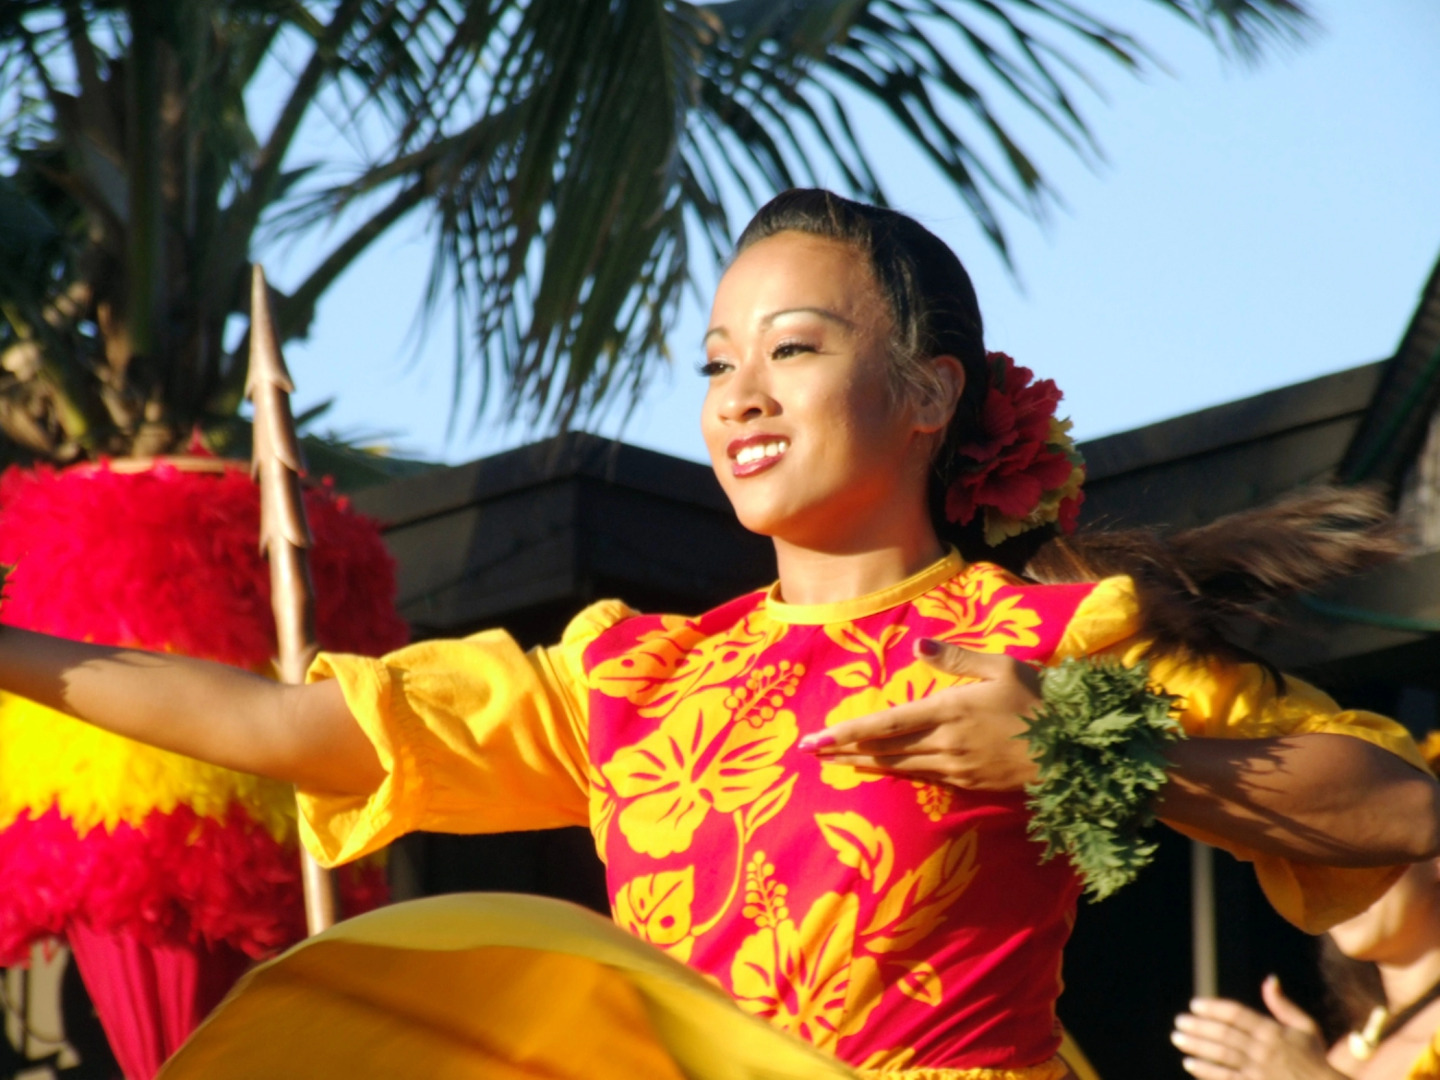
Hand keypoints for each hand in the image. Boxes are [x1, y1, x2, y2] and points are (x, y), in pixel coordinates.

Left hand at [796, 639, 1042, 789]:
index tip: (815, 738)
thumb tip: (917, 646)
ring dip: (863, 763)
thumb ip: (956, 657)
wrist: (1075, 751)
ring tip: (834, 761)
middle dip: (843, 750)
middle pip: (882, 750)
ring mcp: (955, 767)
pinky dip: (894, 773)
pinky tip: (880, 770)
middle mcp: (945, 743)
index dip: (847, 732)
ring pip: (898, 766)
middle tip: (808, 752)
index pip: (885, 723)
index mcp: (948, 710)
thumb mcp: (1002, 666)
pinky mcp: (968, 782)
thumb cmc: (1039, 700)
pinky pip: (921, 777)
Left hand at [1171, 977, 1344, 1079]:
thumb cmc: (1316, 1060)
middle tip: (1179, 1022)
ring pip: (1221, 1055)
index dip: (1214, 1008)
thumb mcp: (1306, 1029)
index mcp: (1275, 1032)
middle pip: (1225, 1034)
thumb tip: (1269, 979)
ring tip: (1177, 1039)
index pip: (1237, 1015)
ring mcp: (1259, 1071)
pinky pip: (1226, 1078)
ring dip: (1197, 1046)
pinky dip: (1205, 1071)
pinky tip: (1188, 1064)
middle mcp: (1265, 1050)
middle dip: (1199, 1027)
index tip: (1194, 1005)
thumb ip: (1284, 1005)